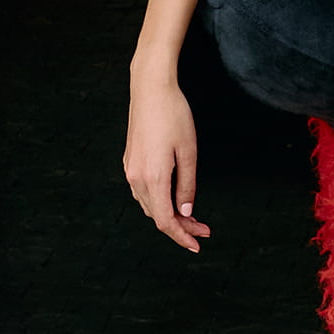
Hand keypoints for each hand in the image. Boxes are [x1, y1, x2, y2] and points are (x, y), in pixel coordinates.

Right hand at [123, 80, 212, 251]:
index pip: (165, 221)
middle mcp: (136, 178)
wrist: (150, 88)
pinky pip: (143, 192)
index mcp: (153, 178)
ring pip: (149, 205)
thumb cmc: (173, 115)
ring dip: (169, 214)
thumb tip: (186, 212)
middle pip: (157, 216)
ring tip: (192, 217)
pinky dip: (159, 202)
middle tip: (204, 229)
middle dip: (180, 227)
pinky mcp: (129, 161)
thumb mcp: (188, 152)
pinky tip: (173, 199)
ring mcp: (130, 170)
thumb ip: (187, 186)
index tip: (198, 245)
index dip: (181, 236)